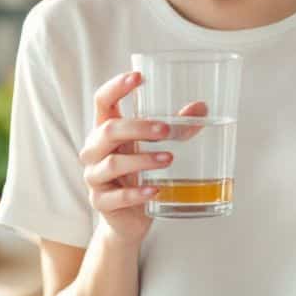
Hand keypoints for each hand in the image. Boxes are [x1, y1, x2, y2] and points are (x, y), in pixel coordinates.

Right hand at [79, 71, 206, 247]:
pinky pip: (117, 197)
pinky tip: (155, 190)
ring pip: (113, 163)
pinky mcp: (100, 202)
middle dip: (138, 127)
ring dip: (143, 159)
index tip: (138, 76)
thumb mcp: (154, 146)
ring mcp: (94, 177)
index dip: (116, 87)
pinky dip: (137, 192)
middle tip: (166, 130)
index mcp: (104, 130)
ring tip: (169, 159)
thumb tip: (202, 108)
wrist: (128, 218)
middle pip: (108, 130)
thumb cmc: (139, 173)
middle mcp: (94, 150)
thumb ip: (176, 127)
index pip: (103, 101)